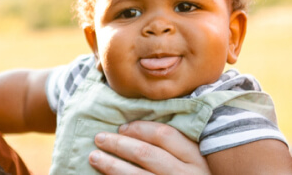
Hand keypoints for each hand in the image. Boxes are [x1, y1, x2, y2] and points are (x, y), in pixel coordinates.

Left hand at [90, 121, 209, 174]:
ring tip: (94, 157)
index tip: (122, 127)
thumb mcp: (196, 163)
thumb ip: (177, 147)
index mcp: (197, 159)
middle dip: (119, 144)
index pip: (165, 135)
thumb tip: (137, 129)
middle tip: (100, 138)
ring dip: (111, 165)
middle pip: (147, 154)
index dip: (140, 129)